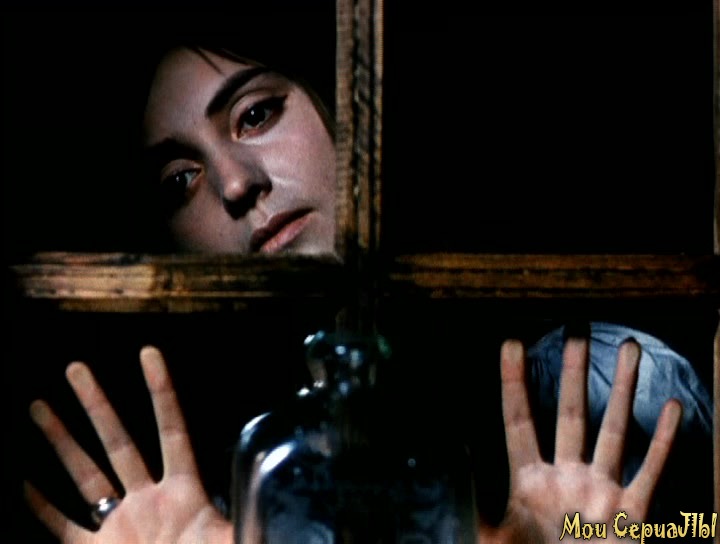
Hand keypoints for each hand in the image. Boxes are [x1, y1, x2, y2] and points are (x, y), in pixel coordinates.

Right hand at [25, 346, 232, 543]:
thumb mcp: (235, 539)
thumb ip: (252, 518)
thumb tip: (283, 489)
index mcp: (184, 491)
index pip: (171, 428)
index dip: (162, 391)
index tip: (149, 353)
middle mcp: (148, 499)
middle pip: (118, 440)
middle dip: (97, 404)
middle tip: (75, 367)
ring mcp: (120, 524)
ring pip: (85, 473)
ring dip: (61, 441)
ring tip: (39, 406)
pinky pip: (61, 526)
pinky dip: (41, 507)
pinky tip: (23, 482)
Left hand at [479, 338, 681, 542]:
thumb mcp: (494, 534)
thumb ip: (477, 497)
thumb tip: (458, 451)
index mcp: (529, 481)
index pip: (519, 420)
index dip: (513, 383)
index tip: (511, 345)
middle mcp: (567, 476)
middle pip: (571, 413)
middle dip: (573, 373)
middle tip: (575, 332)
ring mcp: (601, 491)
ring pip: (613, 429)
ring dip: (622, 390)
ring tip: (626, 348)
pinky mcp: (633, 514)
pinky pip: (650, 471)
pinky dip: (662, 441)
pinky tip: (671, 408)